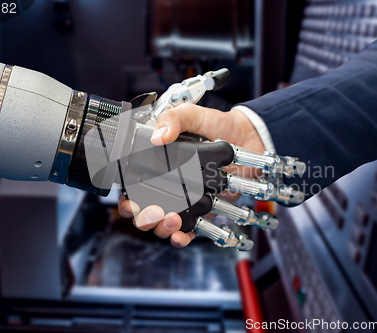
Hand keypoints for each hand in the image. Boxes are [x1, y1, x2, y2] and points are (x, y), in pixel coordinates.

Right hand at [118, 104, 264, 246]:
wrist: (249, 137)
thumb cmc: (217, 125)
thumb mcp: (192, 115)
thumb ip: (174, 119)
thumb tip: (157, 137)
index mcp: (158, 165)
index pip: (133, 187)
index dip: (127, 199)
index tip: (130, 202)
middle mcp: (169, 186)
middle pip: (145, 211)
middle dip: (143, 218)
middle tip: (153, 213)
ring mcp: (186, 200)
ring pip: (164, 224)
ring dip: (163, 228)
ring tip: (172, 219)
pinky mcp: (204, 211)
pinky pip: (189, 231)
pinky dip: (182, 238)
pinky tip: (180, 236)